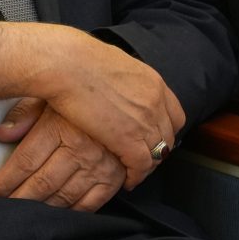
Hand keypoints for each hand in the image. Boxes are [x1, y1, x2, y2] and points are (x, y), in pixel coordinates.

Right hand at [0, 22, 183, 186]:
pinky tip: (127, 181)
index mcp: (151, 81)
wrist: (65, 64)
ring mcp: (145, 120)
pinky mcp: (128, 139)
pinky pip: (141, 165)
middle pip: (168, 135)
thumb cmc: (73, 58)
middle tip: (143, 158)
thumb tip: (108, 85)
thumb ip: (117, 79)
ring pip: (158, 152)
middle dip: (158, 149)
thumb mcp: (107, 64)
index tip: (152, 136)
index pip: (174, 113)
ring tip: (135, 173)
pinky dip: (137, 176)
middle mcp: (155, 101)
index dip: (164, 129)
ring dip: (148, 165)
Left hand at [0, 98, 125, 209]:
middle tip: (1, 209)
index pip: (24, 162)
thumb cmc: (83, 98)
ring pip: (63, 197)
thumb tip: (0, 134)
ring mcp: (99, 166)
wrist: (130, 99)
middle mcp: (79, 149)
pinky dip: (71, 212)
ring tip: (23, 215)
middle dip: (17, 199)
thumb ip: (25, 115)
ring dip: (41, 209)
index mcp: (59, 128)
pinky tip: (56, 214)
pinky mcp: (115, 178)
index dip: (3, 181)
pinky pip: (90, 204)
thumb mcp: (51, 98)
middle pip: (41, 183)